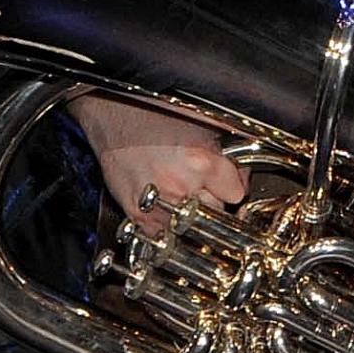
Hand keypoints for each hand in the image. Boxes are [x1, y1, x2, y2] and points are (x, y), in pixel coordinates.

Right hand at [71, 91, 249, 228]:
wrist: (114, 115)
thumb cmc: (153, 115)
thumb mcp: (202, 125)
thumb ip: (226, 153)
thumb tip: (240, 173)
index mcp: (200, 163)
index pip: (236, 193)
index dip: (234, 186)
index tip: (227, 181)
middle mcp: (181, 187)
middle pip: (217, 212)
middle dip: (214, 201)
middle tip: (204, 187)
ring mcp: (158, 206)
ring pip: (193, 228)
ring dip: (192, 217)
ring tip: (185, 198)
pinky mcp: (138, 216)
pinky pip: (165, 237)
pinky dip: (170, 230)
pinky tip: (168, 213)